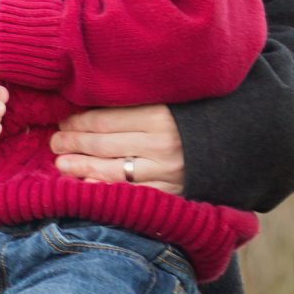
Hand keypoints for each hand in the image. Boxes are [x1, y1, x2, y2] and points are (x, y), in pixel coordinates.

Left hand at [51, 104, 185, 193]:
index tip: (62, 121)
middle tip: (54, 142)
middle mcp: (162, 145)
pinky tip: (87, 186)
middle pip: (103, 145)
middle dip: (73, 143)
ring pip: (112, 171)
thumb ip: (133, 103)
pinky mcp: (173, 192)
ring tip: (62, 163)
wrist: (238, 142)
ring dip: (81, 167)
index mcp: (160, 116)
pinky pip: (132, 193)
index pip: (105, 120)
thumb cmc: (195, 116)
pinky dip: (107, 190)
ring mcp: (167, 172)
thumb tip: (87, 108)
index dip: (78, 121)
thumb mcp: (168, 100)